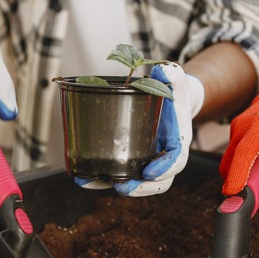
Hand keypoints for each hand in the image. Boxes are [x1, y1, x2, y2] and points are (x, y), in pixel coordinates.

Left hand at [75, 62, 204, 196]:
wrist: (167, 101)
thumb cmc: (171, 93)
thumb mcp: (175, 82)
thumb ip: (174, 75)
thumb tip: (165, 69)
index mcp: (177, 142)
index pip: (176, 161)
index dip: (165, 169)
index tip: (149, 172)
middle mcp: (163, 157)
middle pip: (157, 182)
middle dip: (140, 188)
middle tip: (121, 186)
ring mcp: (145, 162)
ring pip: (134, 183)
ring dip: (111, 186)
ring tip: (91, 181)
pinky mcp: (129, 161)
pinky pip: (117, 175)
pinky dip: (98, 179)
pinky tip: (81, 176)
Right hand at [220, 63, 258, 195]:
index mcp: (258, 125)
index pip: (243, 155)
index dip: (236, 176)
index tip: (233, 194)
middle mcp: (242, 126)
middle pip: (230, 162)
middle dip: (239, 181)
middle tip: (258, 194)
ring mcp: (238, 128)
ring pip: (235, 159)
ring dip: (250, 172)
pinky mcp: (239, 131)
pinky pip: (240, 153)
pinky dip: (252, 163)